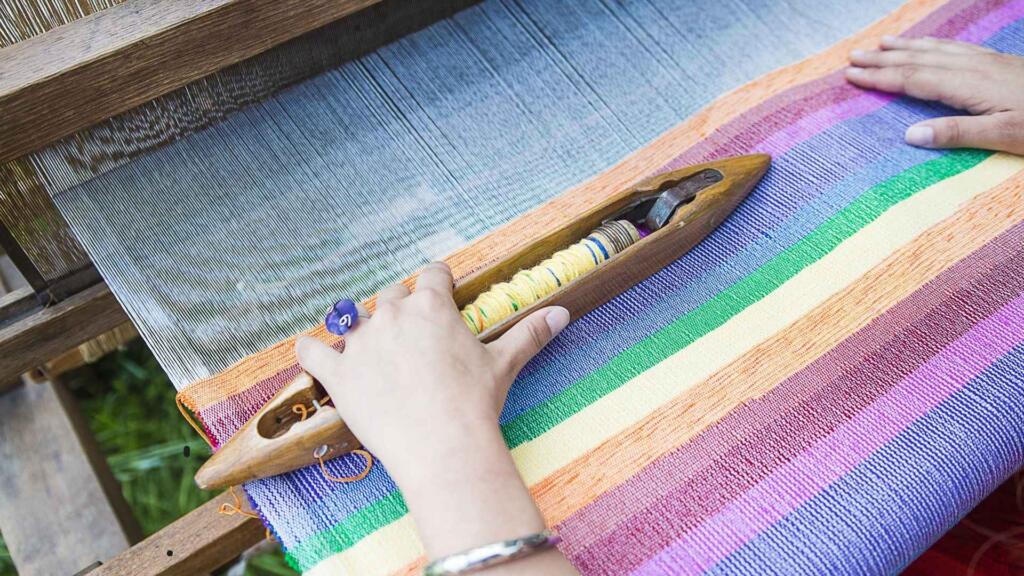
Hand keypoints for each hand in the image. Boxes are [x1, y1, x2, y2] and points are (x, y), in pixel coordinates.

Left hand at [296, 262, 576, 573]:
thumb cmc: (475, 403)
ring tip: (374, 351)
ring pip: (355, 320)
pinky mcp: (338, 374)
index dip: (438, 283)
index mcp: (432, 305)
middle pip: (392, 296)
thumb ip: (530, 332)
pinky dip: (310, 351)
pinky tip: (313, 352)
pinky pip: (311, 351)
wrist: (443, 446)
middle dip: (402, 310)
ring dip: (364, 331)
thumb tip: (563, 312)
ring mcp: (362, 343)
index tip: (441, 291)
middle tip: (414, 337)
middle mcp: (393, 314)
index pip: (432, 275)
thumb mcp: (504, 363)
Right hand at [845, 36, 1023, 153]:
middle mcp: (974, 68)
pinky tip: (927, 45)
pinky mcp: (998, 62)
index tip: (851, 75)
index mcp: (969, 86)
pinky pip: (955, 47)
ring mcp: (987, 62)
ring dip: (904, 47)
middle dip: (883, 58)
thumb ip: (957, 134)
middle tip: (853, 57)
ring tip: (880, 44)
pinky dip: (933, 44)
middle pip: (919, 59)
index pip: (914, 79)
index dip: (880, 77)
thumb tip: (910, 134)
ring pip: (936, 49)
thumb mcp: (1004, 136)